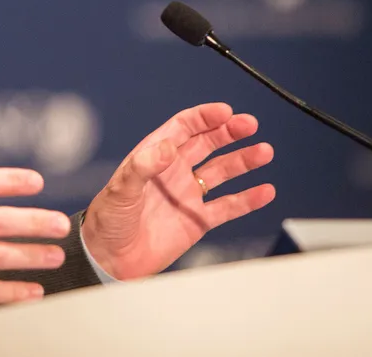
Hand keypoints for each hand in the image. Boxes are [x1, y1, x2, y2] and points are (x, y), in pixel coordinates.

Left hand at [80, 103, 274, 280]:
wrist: (110, 260)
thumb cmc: (107, 221)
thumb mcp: (120, 190)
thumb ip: (142, 167)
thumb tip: (165, 147)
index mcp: (153, 156)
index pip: (183, 128)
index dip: (204, 117)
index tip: (225, 112)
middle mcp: (173, 171)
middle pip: (207, 143)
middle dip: (229, 132)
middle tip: (249, 124)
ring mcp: (187, 195)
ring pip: (222, 171)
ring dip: (243, 161)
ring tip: (264, 152)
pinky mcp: (197, 220)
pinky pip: (227, 206)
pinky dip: (247, 199)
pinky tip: (265, 191)